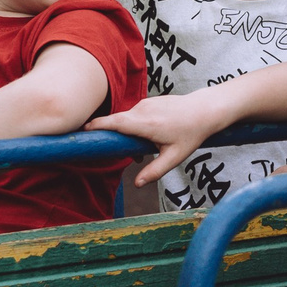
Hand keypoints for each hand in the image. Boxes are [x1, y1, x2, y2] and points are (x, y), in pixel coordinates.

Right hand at [91, 93, 227, 187]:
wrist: (205, 110)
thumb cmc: (191, 134)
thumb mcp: (175, 156)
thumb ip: (155, 171)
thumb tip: (136, 185)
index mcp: (146, 124)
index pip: (115, 122)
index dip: (97, 125)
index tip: (82, 131)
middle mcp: (142, 110)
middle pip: (115, 121)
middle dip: (105, 132)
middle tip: (100, 145)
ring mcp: (144, 104)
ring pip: (125, 119)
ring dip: (125, 131)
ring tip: (141, 148)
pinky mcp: (148, 102)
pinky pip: (134, 114)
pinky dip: (134, 125)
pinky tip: (150, 135)